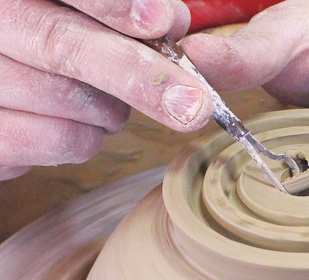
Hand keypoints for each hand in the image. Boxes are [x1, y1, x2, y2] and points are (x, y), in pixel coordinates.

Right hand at [0, 0, 212, 180]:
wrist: (1, 87)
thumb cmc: (45, 43)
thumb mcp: (78, 14)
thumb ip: (121, 11)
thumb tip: (172, 22)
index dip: (114, 3)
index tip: (161, 22)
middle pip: (63, 45)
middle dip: (140, 76)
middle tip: (193, 104)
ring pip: (71, 101)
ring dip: (113, 111)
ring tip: (106, 102)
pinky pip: (60, 141)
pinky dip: (88, 138)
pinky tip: (79, 122)